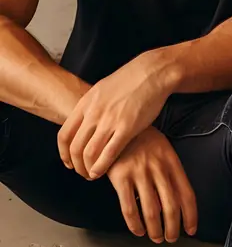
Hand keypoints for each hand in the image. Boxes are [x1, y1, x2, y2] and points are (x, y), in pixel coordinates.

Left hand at [57, 50, 174, 178]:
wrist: (152, 72)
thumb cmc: (131, 80)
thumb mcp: (102, 89)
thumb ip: (91, 107)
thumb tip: (84, 123)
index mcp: (86, 103)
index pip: (64, 135)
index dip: (64, 154)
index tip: (69, 162)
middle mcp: (94, 113)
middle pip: (75, 148)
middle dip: (76, 166)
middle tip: (82, 172)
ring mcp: (110, 121)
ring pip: (89, 154)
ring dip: (88, 169)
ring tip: (93, 174)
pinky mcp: (127, 128)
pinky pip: (108, 154)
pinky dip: (101, 168)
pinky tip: (102, 172)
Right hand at [107, 126, 196, 242]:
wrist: (117, 125)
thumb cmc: (143, 140)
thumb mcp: (163, 150)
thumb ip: (170, 174)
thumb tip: (174, 204)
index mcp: (172, 161)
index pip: (187, 194)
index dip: (191, 215)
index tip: (191, 229)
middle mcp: (158, 167)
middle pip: (171, 206)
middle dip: (173, 228)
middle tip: (171, 239)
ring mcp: (139, 172)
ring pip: (151, 211)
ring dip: (155, 230)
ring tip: (156, 237)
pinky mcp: (120, 177)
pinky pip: (129, 208)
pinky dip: (135, 224)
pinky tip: (138, 231)